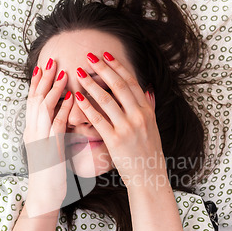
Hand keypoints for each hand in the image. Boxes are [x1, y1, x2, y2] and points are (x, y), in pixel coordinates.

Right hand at [23, 60, 72, 215]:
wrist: (43, 196)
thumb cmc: (49, 173)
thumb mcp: (49, 148)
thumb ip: (53, 131)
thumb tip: (62, 116)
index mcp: (32, 131)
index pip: (33, 101)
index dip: (38, 82)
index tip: (45, 66)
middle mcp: (32, 133)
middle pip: (35, 99)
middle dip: (44, 79)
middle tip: (52, 60)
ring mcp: (39, 141)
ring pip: (43, 108)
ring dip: (54, 89)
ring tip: (63, 72)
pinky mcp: (49, 150)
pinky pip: (56, 125)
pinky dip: (64, 109)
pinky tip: (73, 98)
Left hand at [74, 52, 168, 190]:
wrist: (149, 176)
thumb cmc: (148, 152)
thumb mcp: (153, 126)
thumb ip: (149, 107)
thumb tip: (147, 89)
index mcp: (146, 111)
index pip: (131, 82)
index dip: (118, 67)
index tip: (106, 54)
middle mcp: (138, 116)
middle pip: (118, 86)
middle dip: (103, 68)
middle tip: (89, 56)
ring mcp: (127, 128)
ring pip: (106, 100)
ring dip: (91, 84)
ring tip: (79, 73)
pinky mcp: (115, 140)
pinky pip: (98, 120)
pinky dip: (87, 107)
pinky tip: (77, 97)